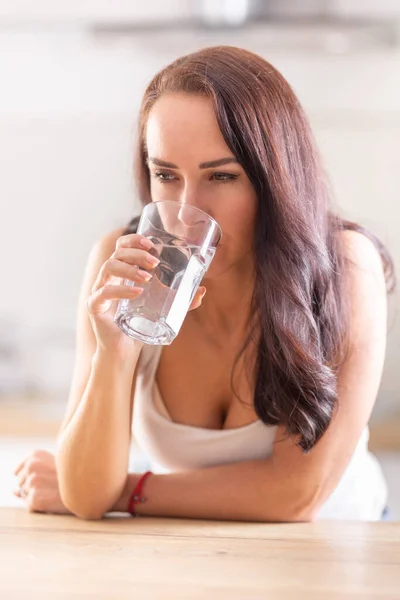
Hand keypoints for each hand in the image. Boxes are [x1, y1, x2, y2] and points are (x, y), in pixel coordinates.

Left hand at [14, 450, 70, 514]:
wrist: (88, 486)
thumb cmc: (73, 477)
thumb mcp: (52, 470)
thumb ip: (30, 479)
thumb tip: (13, 491)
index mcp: (35, 455)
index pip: (18, 472)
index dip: (31, 478)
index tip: (47, 477)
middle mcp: (31, 466)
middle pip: (20, 484)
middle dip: (33, 488)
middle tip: (53, 486)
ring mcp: (32, 482)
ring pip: (25, 495)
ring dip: (37, 497)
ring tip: (54, 492)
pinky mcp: (35, 497)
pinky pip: (30, 506)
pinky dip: (40, 507)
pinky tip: (53, 501)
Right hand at [87, 233, 205, 353]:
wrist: (124, 349)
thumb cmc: (141, 323)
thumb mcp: (164, 308)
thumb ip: (182, 299)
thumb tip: (202, 291)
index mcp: (122, 272)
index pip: (122, 246)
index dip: (133, 240)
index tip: (151, 243)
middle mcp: (109, 277)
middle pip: (117, 253)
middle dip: (137, 253)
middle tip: (154, 262)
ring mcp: (100, 290)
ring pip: (109, 267)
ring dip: (130, 269)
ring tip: (148, 278)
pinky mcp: (95, 306)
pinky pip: (104, 293)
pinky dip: (121, 290)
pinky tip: (136, 293)